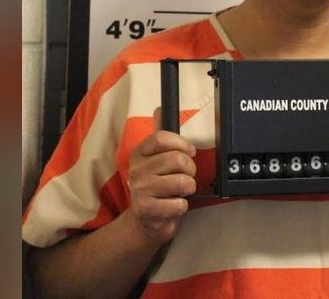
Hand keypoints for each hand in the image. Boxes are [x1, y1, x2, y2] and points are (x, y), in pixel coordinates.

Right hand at [125, 129, 196, 245]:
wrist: (145, 219)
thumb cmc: (155, 186)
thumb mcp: (154, 159)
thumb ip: (160, 136)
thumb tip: (158, 109)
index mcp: (139, 154)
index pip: (161, 138)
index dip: (182, 143)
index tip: (189, 151)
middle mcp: (137, 170)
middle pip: (177, 159)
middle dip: (190, 169)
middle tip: (186, 175)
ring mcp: (141, 190)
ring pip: (182, 182)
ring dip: (188, 188)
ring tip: (179, 191)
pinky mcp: (147, 209)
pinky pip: (179, 203)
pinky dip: (182, 206)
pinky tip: (173, 205)